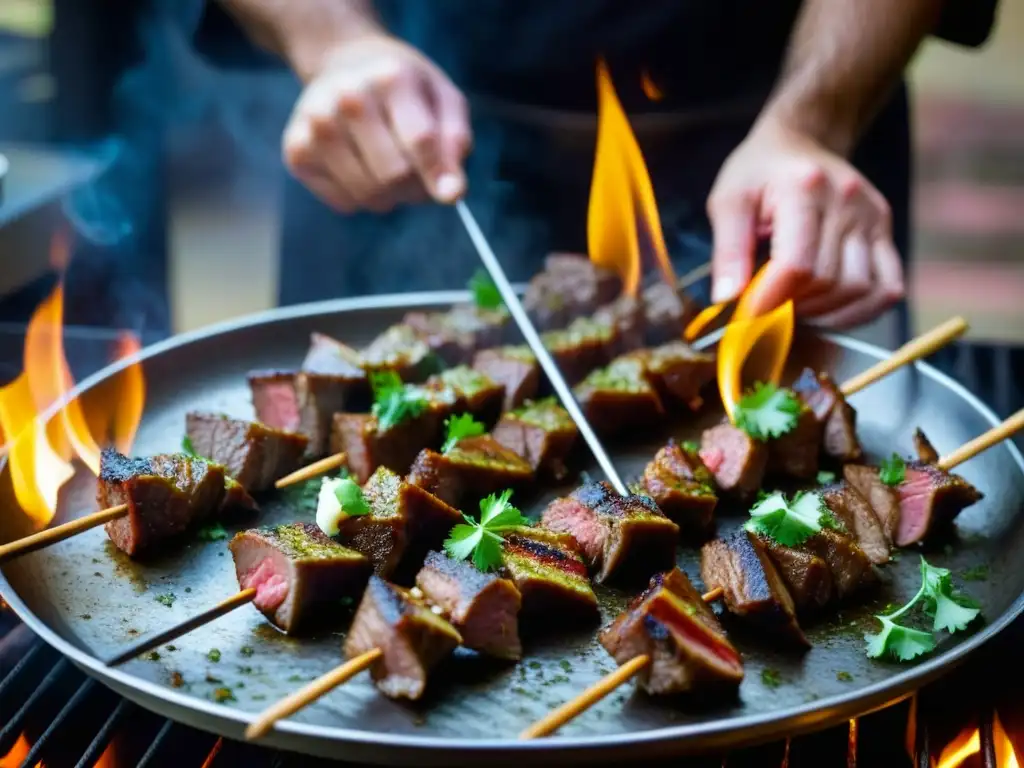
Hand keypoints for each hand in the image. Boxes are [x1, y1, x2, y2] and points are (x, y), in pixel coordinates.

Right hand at [282, 33, 470, 212]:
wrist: (344, 65)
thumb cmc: (403, 89)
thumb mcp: (443, 100)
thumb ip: (454, 143)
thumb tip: (452, 193)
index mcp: (390, 78)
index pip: (421, 141)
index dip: (439, 175)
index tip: (450, 194)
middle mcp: (347, 96)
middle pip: (393, 175)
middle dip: (413, 186)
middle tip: (414, 173)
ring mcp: (316, 123)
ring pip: (367, 194)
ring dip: (388, 196)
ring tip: (388, 169)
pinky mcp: (296, 150)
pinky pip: (343, 203)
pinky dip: (360, 198)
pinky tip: (360, 169)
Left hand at [706, 118, 903, 327]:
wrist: (800, 141)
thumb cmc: (758, 173)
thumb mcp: (728, 201)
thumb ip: (728, 250)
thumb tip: (727, 300)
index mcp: (806, 188)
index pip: (797, 265)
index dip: (771, 301)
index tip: (748, 318)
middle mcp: (848, 200)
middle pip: (828, 282)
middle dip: (793, 308)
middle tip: (767, 309)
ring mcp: (873, 216)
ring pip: (860, 291)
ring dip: (824, 314)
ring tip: (794, 307)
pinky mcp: (885, 231)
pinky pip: (887, 288)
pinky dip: (859, 312)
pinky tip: (829, 310)